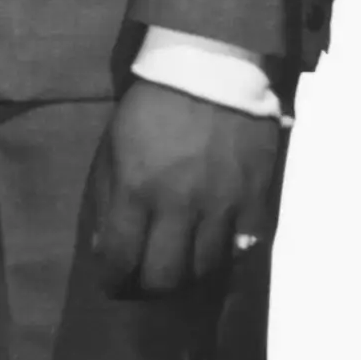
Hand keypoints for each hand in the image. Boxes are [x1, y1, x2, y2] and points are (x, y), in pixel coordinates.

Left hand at [83, 78, 283, 298]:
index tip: (113, 284)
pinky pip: (243, 248)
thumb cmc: (151, 107)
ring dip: (187, 278)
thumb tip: (105, 247)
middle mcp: (178, 205)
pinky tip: (213, 252)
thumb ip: (106, 198)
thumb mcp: (112, 146)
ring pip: (205, 269)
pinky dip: (226, 258)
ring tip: (178, 271)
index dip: (113, 281)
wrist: (212, 69)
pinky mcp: (255, 198)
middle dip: (148, 290)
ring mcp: (221, 205)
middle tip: (144, 285)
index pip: (120, 258)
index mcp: (135, 190)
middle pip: (165, 277)